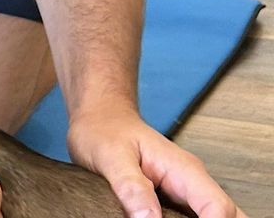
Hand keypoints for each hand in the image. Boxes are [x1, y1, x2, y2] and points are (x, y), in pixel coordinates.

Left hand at [67, 108, 245, 217]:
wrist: (101, 119)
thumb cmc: (105, 131)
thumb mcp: (112, 157)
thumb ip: (132, 187)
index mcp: (183, 169)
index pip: (216, 206)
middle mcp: (190, 181)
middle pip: (226, 214)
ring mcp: (184, 191)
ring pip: (213, 214)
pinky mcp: (172, 200)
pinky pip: (194, 216)